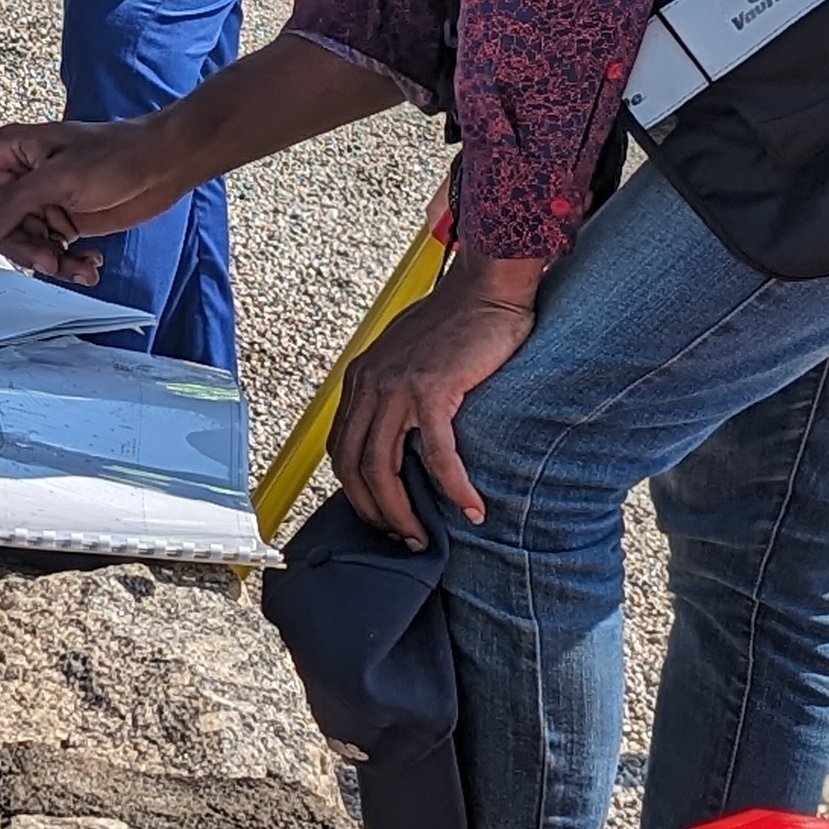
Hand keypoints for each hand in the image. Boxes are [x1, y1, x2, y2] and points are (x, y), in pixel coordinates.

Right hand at [0, 112, 193, 281]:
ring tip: (80, 265)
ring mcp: (42, 202)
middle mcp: (20, 177)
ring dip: (47, 262)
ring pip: (21, 244)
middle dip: (20, 249)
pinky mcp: (65, 222)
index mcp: (10, 152)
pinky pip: (49, 252)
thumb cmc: (116, 155)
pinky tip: (92, 265)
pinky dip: (68, 265)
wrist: (164, 165)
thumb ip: (16, 203)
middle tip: (52, 259)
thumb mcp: (62, 177)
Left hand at [326, 258, 543, 542]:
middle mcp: (370, 384)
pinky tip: (471, 508)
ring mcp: (398, 387)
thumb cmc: (456, 323)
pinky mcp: (433, 389)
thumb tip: (401, 436)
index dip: (356, 491)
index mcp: (360, 379)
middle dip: (375, 513)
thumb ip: (396, 391)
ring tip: (425, 539)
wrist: (486, 289)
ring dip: (403, 514)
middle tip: (402, 539)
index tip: (381, 516)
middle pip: (355, 468)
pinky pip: (437, 455)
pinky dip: (453, 488)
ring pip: (385, 470)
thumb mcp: (408, 356)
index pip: (342, 450)